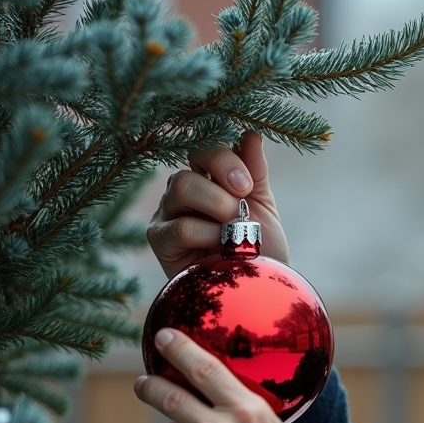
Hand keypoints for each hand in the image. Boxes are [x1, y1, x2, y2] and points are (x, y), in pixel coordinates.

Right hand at [147, 131, 289, 279]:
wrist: (261, 290)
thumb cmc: (261, 248)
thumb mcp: (263, 206)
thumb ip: (254, 171)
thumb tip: (250, 133)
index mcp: (205, 179)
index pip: (203, 150)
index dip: (225, 160)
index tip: (247, 185)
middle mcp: (181, 193)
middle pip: (189, 165)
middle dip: (222, 183)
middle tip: (242, 208)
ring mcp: (166, 215)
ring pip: (181, 187)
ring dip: (217, 207)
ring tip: (235, 230)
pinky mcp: (159, 241)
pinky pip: (180, 226)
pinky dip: (208, 234)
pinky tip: (221, 249)